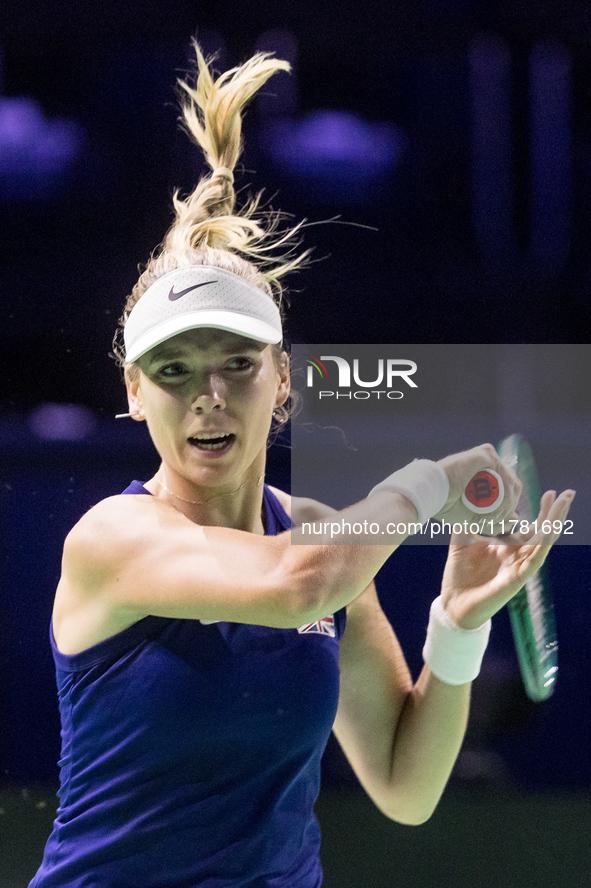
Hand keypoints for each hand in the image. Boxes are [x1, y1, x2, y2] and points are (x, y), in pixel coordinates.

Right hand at [435, 443, 521, 532]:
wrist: (430, 494)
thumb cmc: (446, 505)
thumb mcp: (475, 518)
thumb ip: (495, 518)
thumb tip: (516, 519)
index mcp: (485, 475)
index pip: (508, 490)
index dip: (508, 507)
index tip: (500, 521)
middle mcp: (488, 463)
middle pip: (513, 486)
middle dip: (509, 507)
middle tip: (497, 520)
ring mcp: (488, 457)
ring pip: (511, 483)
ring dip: (506, 504)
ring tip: (491, 517)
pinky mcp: (486, 454)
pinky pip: (504, 476)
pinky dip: (502, 495)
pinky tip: (492, 507)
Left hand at [439, 488, 574, 628]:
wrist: (453, 602)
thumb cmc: (459, 574)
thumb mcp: (462, 540)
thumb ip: (468, 521)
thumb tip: (470, 499)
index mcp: (508, 547)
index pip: (532, 526)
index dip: (543, 510)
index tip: (549, 492)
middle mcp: (518, 556)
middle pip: (544, 531)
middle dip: (556, 512)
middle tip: (567, 492)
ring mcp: (520, 567)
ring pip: (544, 542)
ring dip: (554, 522)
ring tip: (564, 503)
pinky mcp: (517, 579)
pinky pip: (534, 559)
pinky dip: (542, 544)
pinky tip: (549, 530)